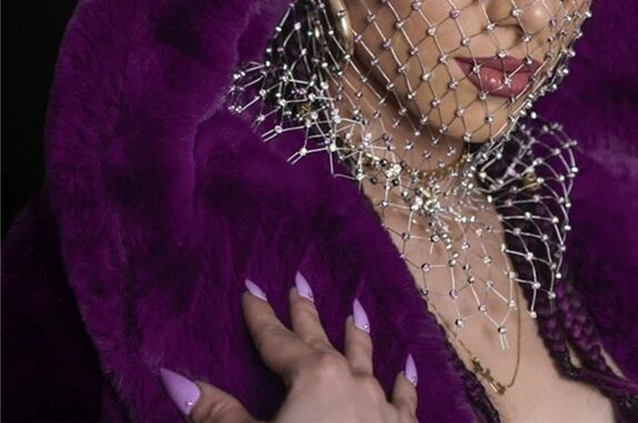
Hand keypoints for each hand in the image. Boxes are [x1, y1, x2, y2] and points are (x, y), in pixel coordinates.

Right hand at [159, 274, 418, 422]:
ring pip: (365, 359)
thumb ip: (216, 414)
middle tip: (300, 284)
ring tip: (355, 310)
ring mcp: (380, 405)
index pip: (277, 339)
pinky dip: (403, 382)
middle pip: (320, 340)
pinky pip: (404, 400)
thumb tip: (176, 378)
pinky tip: (406, 368)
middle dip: (306, 314)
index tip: (252, 289)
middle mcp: (350, 380)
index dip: (262, 316)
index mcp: (313, 376)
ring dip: (356, 335)